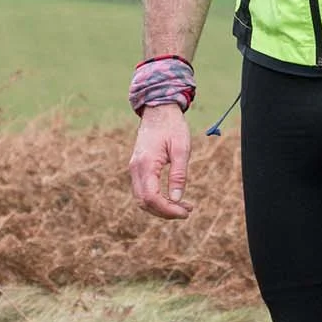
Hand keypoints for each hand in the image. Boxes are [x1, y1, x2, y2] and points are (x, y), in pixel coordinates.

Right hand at [129, 104, 193, 219]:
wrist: (158, 110)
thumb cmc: (172, 127)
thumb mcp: (181, 149)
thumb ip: (178, 175)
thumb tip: (177, 199)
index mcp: (145, 164)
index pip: (151, 198)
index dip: (167, 210)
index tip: (185, 212)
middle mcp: (135, 168)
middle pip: (144, 202)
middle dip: (165, 212)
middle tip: (187, 211)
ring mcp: (134, 168)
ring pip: (142, 199)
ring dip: (161, 207)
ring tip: (183, 207)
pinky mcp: (137, 168)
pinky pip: (143, 191)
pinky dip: (156, 199)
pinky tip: (172, 198)